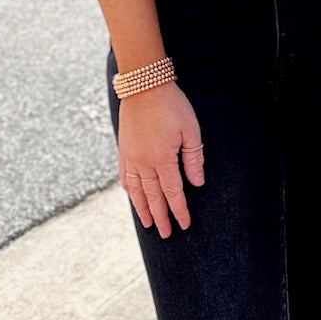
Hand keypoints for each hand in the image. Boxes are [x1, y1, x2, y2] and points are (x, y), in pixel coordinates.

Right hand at [118, 81, 204, 236]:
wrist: (144, 86)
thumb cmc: (172, 106)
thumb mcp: (191, 130)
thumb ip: (193, 159)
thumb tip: (197, 184)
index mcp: (163, 159)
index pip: (173, 193)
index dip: (179, 210)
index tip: (184, 224)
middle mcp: (144, 162)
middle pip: (153, 197)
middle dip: (161, 217)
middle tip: (166, 234)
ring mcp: (131, 157)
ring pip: (137, 191)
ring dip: (143, 209)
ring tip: (148, 224)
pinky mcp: (123, 150)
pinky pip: (125, 176)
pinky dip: (129, 191)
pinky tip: (133, 198)